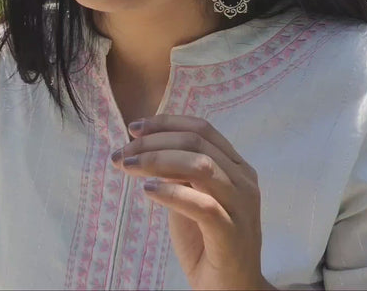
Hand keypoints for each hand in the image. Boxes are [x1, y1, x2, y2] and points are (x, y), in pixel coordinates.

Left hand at [110, 115, 274, 290]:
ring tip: (128, 166)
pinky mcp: (232, 234)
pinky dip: (171, 192)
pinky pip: (202, 205)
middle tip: (123, 152)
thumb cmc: (209, 242)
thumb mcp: (192, 198)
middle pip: (197, 143)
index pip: (202, 129)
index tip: (134, 128)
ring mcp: (241, 206)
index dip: (166, 123)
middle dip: (154, 142)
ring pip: (200, 166)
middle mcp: (244, 180)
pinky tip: (147, 190)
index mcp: (237, 167)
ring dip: (158, 161)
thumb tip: (145, 146)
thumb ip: (179, 172)